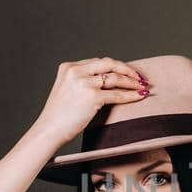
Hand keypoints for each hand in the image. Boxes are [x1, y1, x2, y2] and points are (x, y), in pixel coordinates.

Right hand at [34, 58, 150, 147]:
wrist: (49, 130)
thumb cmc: (59, 115)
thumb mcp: (66, 89)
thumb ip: (81, 80)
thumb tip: (106, 80)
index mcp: (68, 67)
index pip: (97, 62)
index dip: (114, 66)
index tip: (125, 72)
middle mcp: (76, 71)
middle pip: (108, 63)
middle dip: (126, 69)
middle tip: (139, 77)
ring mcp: (84, 83)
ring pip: (115, 77)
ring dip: (132, 81)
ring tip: (142, 86)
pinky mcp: (92, 96)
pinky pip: (117, 94)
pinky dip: (130, 95)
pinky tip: (140, 96)